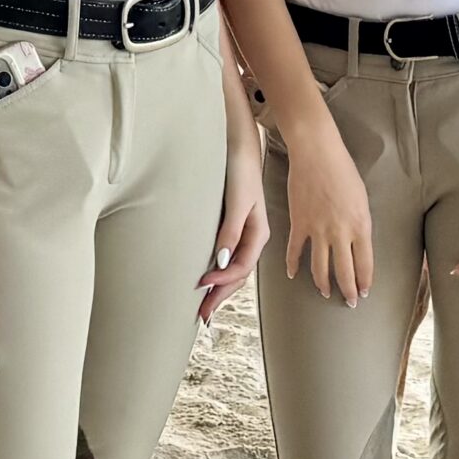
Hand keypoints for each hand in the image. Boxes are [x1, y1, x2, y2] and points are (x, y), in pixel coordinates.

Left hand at [198, 143, 268, 324]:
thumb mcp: (237, 201)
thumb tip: (221, 262)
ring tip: (204, 305)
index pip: (240, 268)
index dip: (221, 282)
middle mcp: (252, 236)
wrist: (239, 141)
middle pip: (237, 275)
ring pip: (232, 268)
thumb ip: (231, 231)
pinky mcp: (232, 223)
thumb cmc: (240, 168)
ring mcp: (243, 231)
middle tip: (201, 317)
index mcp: (258, 233)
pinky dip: (218, 271)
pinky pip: (227, 255)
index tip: (200, 288)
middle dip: (221, 296)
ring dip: (219, 287)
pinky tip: (209, 276)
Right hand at [282, 113, 373, 306]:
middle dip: (348, 291)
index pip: (365, 264)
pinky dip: (293, 265)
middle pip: (344, 272)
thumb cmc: (343, 169)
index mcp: (360, 226)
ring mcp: (318, 230)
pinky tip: (293, 274)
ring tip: (325, 292)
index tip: (363, 292)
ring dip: (323, 284)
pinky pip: (295, 251)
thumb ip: (359, 223)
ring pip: (320, 268)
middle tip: (348, 302)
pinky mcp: (299, 223)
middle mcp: (340, 233)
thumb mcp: (361, 198)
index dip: (364, 282)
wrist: (317, 152)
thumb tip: (356, 241)